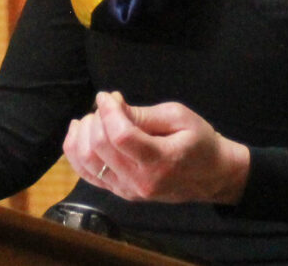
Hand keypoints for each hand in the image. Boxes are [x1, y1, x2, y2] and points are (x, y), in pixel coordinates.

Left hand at [63, 91, 249, 204]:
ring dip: (82, 134)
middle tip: (105, 106)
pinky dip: (76, 150)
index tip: (105, 96)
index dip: (107, 111)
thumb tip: (112, 104)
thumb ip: (143, 114)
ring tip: (93, 118)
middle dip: (94, 120)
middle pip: (99, 148)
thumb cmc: (200, 142)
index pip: (120, 136)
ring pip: (86, 162)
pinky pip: (86, 173)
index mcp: (160, 161)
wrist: (212, 176)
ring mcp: (127, 190)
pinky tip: (80, 132)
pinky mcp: (119, 192)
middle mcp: (140, 181)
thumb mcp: (179, 117)